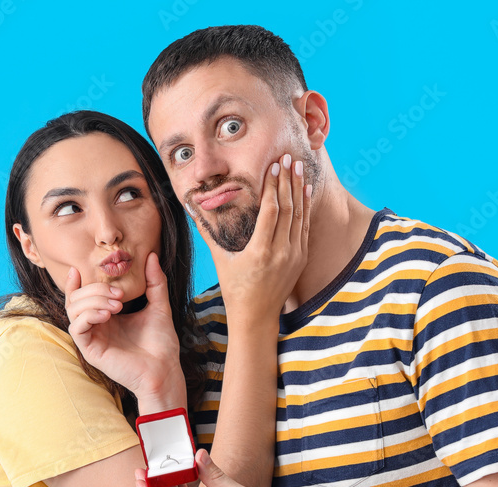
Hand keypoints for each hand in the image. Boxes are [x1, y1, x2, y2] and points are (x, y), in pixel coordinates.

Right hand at [64, 252, 184, 402]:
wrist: (165, 369)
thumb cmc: (161, 343)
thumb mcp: (159, 306)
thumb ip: (154, 282)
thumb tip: (151, 256)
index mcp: (106, 316)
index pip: (82, 296)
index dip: (76, 283)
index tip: (79, 268)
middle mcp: (95, 326)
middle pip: (76, 299)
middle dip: (94, 290)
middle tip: (119, 294)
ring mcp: (91, 338)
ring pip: (73, 311)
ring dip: (92, 301)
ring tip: (116, 305)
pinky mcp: (90, 351)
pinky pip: (76, 328)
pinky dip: (88, 316)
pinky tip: (107, 315)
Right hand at [194, 154, 310, 327]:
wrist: (257, 318)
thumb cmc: (235, 290)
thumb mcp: (220, 260)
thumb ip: (207, 232)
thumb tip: (191, 208)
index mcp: (260, 252)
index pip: (271, 211)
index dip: (273, 186)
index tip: (273, 165)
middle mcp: (281, 253)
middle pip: (288, 208)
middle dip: (289, 180)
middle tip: (289, 157)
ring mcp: (294, 256)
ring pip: (300, 216)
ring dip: (300, 190)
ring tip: (299, 167)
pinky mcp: (301, 259)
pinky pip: (305, 227)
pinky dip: (306, 208)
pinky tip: (305, 191)